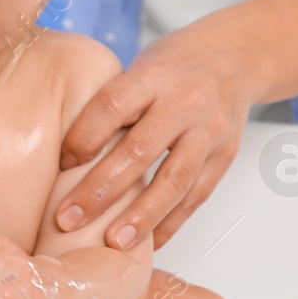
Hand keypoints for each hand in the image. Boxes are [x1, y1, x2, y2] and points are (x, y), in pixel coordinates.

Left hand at [54, 22, 252, 249]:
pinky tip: (148, 241)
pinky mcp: (225, 156)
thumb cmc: (175, 65)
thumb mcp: (140, 66)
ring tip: (113, 243)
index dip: (83, 138)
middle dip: (100, 191)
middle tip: (69, 219)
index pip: (112, 106)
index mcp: (154, 76)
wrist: (236, 56)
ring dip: (141, 217)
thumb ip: (112, 103)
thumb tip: (64, 152)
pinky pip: (196, 196)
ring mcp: (209, 132)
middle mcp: (185, 103)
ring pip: (174, 181)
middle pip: (139, 151)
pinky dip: (171, 222)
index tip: (61, 164)